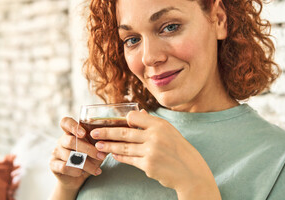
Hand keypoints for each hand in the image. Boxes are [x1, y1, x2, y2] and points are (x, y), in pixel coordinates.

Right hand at [49, 117, 107, 190]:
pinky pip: (64, 167)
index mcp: (71, 132)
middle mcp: (61, 140)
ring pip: (69, 156)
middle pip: (70, 140)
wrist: (78, 178)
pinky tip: (83, 173)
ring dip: (86, 164)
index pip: (66, 122)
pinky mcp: (53, 164)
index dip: (73, 126)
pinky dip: (76, 171)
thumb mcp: (96, 148)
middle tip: (100, 156)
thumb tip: (113, 136)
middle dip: (88, 149)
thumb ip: (102, 141)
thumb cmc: (89, 159)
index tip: (84, 134)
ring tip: (96, 169)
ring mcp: (56, 152)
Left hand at [90, 110, 220, 198]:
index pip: (134, 117)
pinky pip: (129, 160)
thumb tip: (139, 112)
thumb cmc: (179, 149)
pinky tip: (113, 155)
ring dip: (109, 146)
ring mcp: (151, 151)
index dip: (122, 119)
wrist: (190, 172)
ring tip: (98, 145)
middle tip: (93, 133)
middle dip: (106, 133)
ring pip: (124, 147)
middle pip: (124, 132)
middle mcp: (155, 136)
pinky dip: (120, 157)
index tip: (110, 121)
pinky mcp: (148, 165)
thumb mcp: (169, 132)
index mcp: (160, 125)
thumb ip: (152, 123)